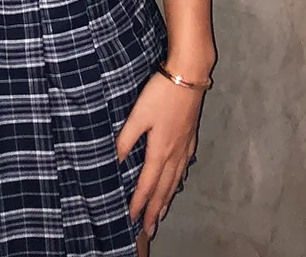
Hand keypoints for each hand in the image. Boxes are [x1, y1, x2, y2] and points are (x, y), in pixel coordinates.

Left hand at [115, 70, 203, 237]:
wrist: (188, 76)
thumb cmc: (160, 94)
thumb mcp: (138, 115)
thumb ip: (126, 138)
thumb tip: (115, 161)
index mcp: (160, 150)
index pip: (148, 183)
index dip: (139, 202)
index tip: (132, 218)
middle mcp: (175, 153)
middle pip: (164, 187)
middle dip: (156, 209)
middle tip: (149, 229)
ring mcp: (185, 144)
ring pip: (176, 178)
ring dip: (168, 197)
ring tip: (163, 212)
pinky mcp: (190, 135)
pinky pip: (184, 166)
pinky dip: (179, 179)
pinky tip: (179, 180)